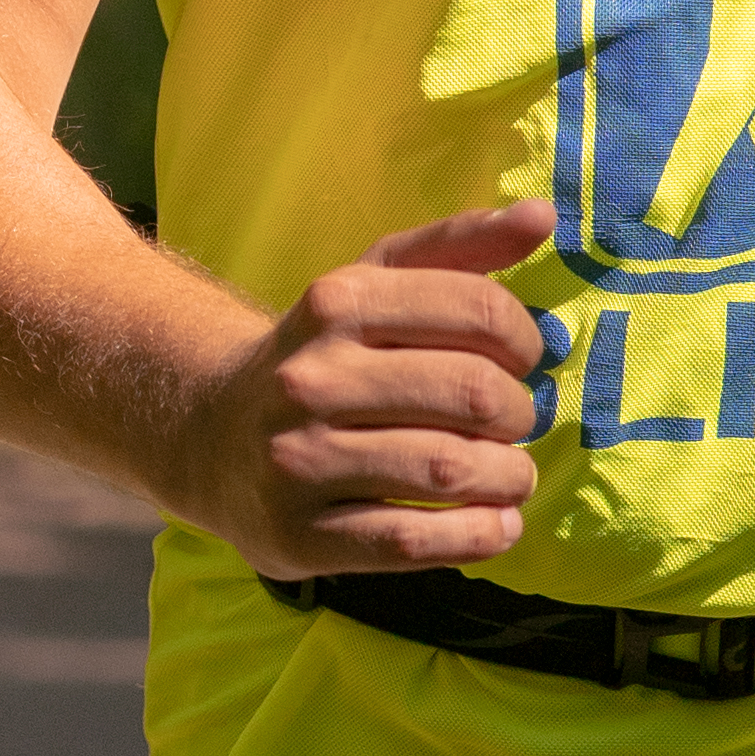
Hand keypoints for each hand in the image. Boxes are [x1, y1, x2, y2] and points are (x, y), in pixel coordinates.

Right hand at [174, 204, 557, 578]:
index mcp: (337, 303)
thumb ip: (458, 247)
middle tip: (515, 425)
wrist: (212, 435)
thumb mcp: (376, 286)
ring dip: (509, 478)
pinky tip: (496, 525)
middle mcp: (310, 378)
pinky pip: (413, 540)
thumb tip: (542, 214)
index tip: (521, 360)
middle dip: (520, 414)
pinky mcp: (299, 534)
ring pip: (449, 469)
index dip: (524, 339)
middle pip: (472, 393)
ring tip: (512, 477)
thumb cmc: (324, 357)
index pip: (478, 310)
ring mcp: (298, 460)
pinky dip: (476, 536)